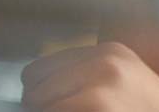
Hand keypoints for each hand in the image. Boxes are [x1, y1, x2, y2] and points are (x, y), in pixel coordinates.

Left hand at [20, 43, 158, 111]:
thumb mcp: (125, 85)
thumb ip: (91, 75)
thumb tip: (39, 85)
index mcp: (112, 52)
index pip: (40, 69)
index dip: (47, 93)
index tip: (66, 104)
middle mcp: (107, 60)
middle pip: (33, 86)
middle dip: (45, 105)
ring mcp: (102, 82)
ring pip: (35, 103)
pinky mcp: (97, 102)